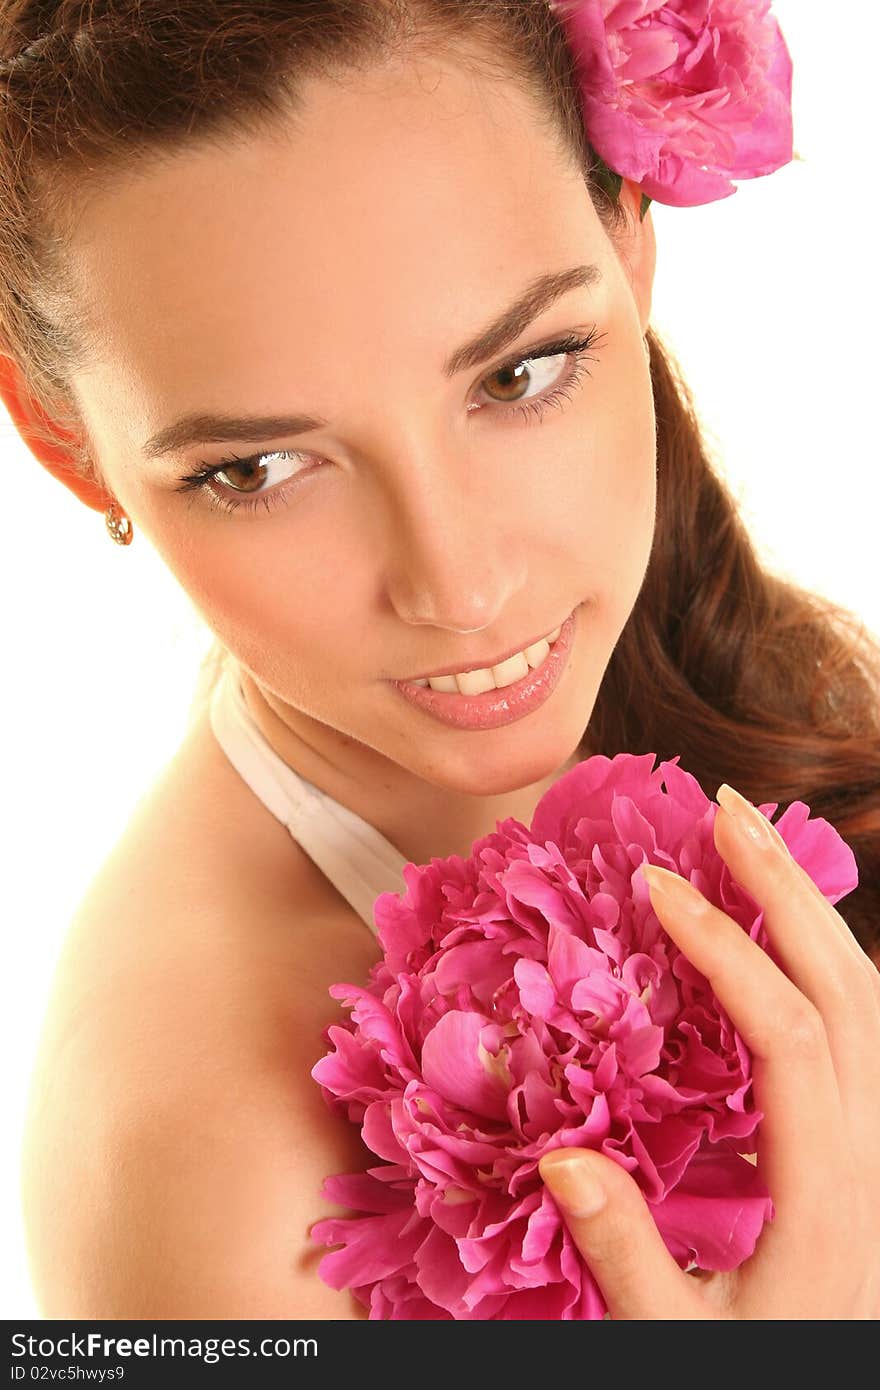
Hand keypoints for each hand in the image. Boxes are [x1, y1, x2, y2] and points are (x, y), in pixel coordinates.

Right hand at [537, 782, 879, 1319]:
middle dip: (786, 887)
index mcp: (826, 1189)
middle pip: (848, 988)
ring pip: (871, 1000)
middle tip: (725, 809)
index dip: (727, 950)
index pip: (787, 1033)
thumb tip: (564, 1158)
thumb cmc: (758, 1364)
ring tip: (759, 841)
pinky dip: (832, 957)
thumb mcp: (681, 1339)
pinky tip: (790, 929)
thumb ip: (626, 1253)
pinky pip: (868, 1028)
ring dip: (816, 909)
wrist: (831, 1386)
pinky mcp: (872, 1145)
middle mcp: (871, 1151)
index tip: (660, 887)